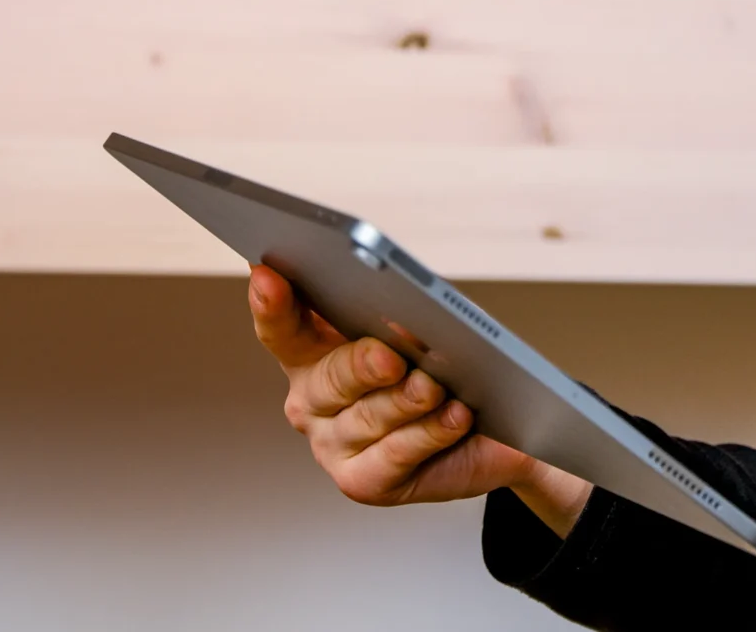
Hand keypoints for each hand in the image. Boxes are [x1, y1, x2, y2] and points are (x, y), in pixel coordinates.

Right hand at [247, 264, 592, 533]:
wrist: (488, 427)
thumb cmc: (444, 366)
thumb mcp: (422, 330)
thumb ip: (397, 313)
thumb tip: (404, 304)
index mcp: (311, 352)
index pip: (282, 327)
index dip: (271, 304)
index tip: (268, 275)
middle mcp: (312, 400)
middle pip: (328, 378)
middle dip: (361, 364)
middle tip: (390, 356)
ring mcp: (333, 444)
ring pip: (366, 418)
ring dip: (405, 401)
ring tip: (434, 387)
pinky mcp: (363, 480)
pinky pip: (396, 455)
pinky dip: (429, 433)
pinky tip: (455, 415)